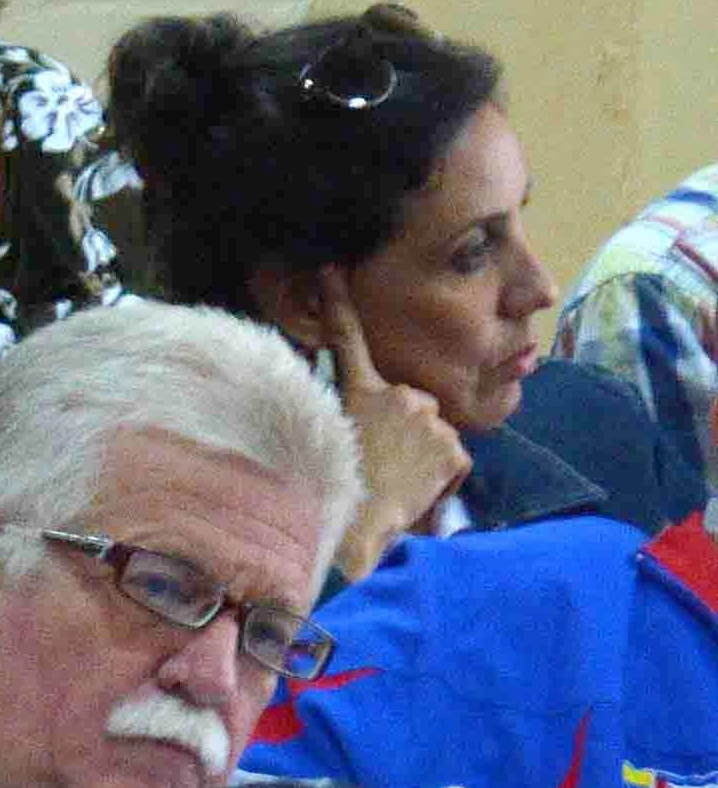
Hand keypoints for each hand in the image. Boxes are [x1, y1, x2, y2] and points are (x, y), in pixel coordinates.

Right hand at [325, 272, 468, 578]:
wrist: (365, 518)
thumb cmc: (343, 479)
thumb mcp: (333, 431)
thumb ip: (351, 408)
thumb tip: (362, 401)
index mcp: (362, 389)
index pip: (347, 338)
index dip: (338, 302)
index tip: (332, 268)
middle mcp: (400, 395)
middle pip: (415, 402)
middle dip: (411, 425)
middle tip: (388, 456)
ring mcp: (432, 420)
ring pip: (437, 430)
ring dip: (428, 450)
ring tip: (404, 477)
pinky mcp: (455, 447)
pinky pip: (455, 458)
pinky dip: (445, 473)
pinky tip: (423, 487)